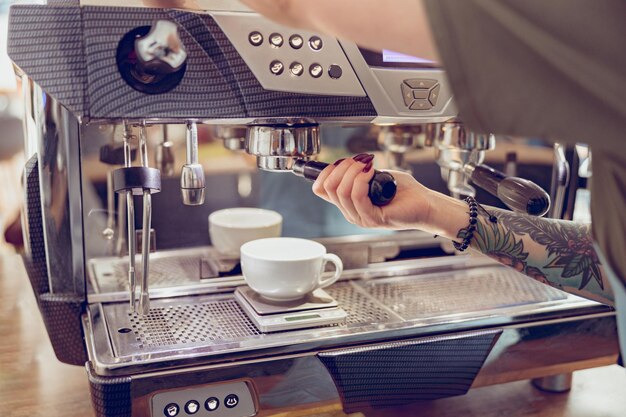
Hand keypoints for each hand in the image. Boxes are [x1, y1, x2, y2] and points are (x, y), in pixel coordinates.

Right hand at [312, 154, 433, 229]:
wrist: (425, 204)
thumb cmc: (405, 191)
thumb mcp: (375, 176)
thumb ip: (358, 173)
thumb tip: (346, 163)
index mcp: (349, 204)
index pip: (320, 190)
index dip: (324, 173)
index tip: (339, 162)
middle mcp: (351, 213)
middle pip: (329, 188)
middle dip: (341, 168)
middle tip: (358, 160)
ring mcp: (361, 218)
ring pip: (341, 192)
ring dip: (352, 171)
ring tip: (367, 164)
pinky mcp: (372, 219)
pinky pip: (357, 196)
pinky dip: (361, 179)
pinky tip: (371, 172)